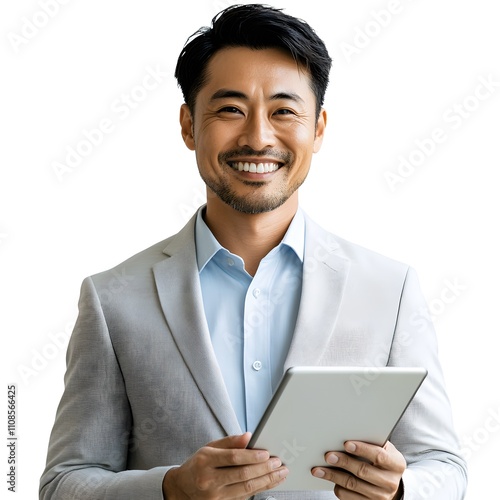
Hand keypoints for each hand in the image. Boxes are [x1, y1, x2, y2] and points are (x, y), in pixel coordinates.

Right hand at [162, 432, 287, 498]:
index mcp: (206, 460)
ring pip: (246, 489)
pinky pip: (244, 497)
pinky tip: (269, 482)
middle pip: (243, 475)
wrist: (182, 489)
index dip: (252, 456)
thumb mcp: (209, 447)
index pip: (233, 458)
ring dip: (267, 481)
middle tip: (279, 463)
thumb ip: (230, 442)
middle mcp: (209, 480)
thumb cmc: (198, 464)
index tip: (267, 454)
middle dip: (264, 469)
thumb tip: (249, 436)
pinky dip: (259, 489)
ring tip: (280, 474)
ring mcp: (215, 496)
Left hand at [311, 440, 404, 498]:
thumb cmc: (382, 459)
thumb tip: (346, 431)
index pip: (379, 455)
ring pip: (352, 485)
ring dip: (333, 475)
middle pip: (363, 471)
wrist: (390, 484)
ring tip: (319, 469)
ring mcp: (380, 497)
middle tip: (328, 455)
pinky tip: (329, 479)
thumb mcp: (384, 449)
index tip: (346, 444)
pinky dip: (337, 487)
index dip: (362, 449)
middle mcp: (390, 482)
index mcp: (396, 464)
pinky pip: (349, 497)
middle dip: (344, 462)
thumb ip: (371, 442)